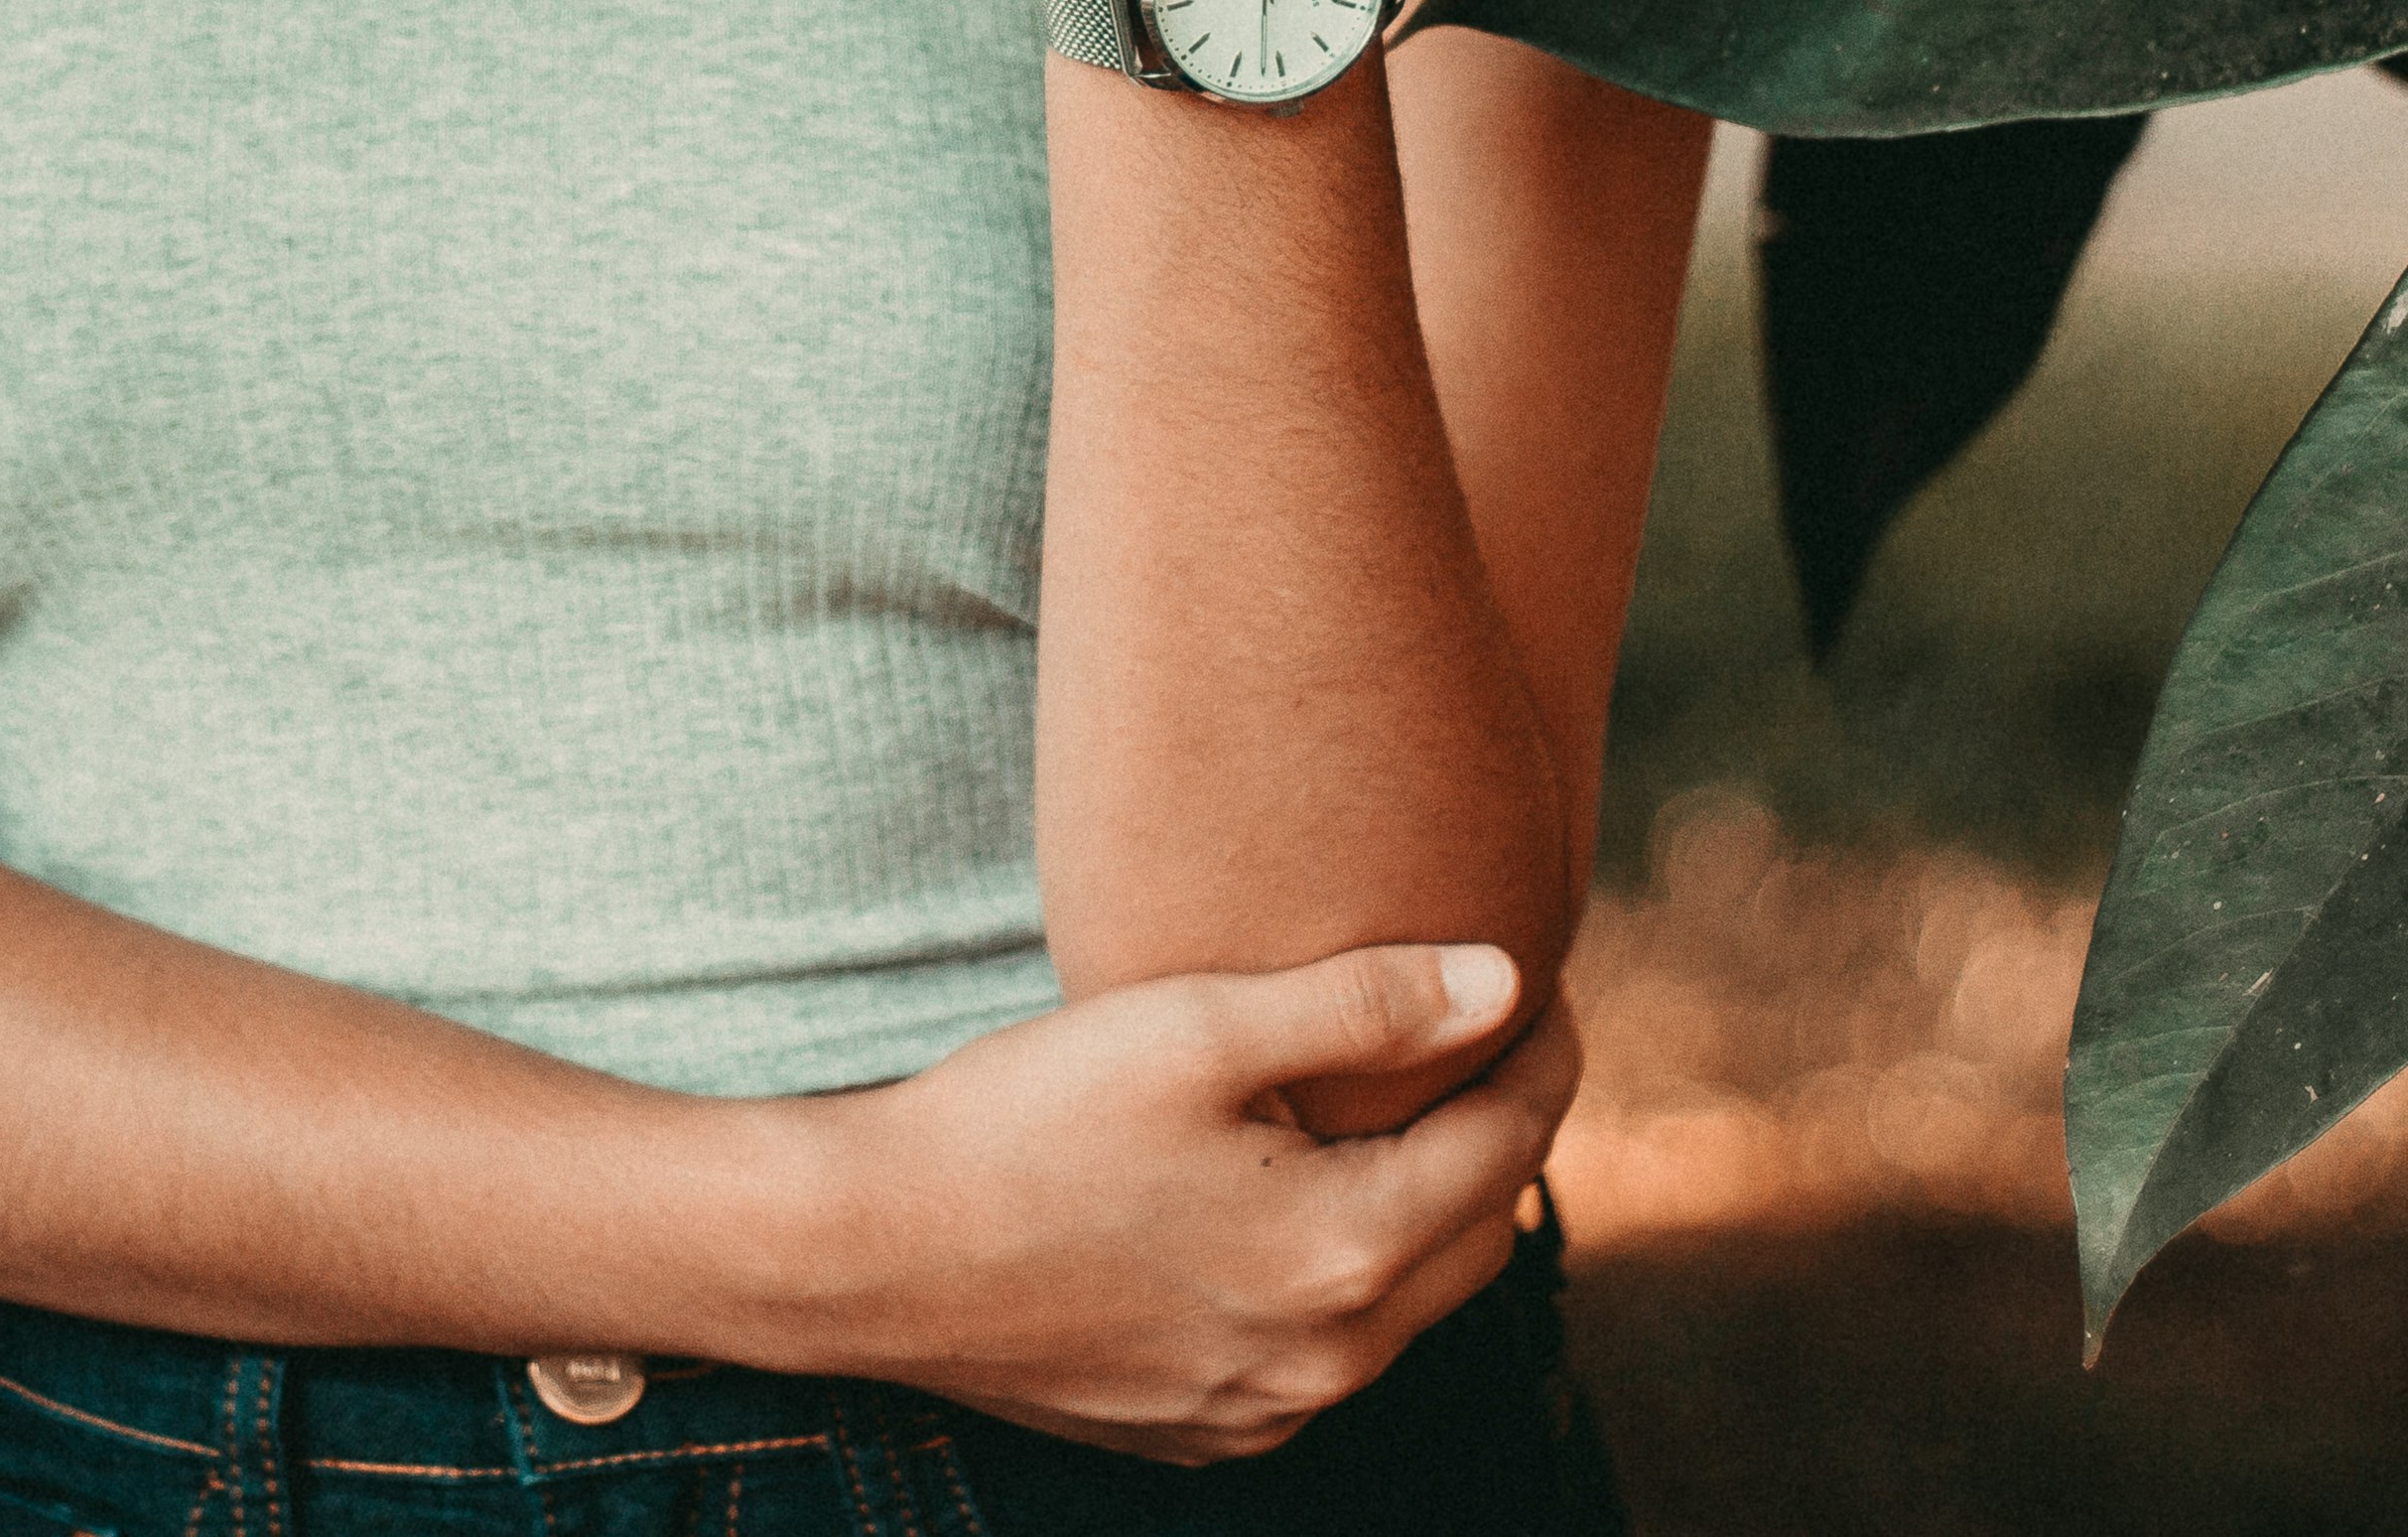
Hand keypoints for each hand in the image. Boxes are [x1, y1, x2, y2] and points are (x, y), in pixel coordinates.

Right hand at [768, 942, 1575, 1464]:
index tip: (1538, 978)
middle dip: (1502, 1130)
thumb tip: (1504, 980)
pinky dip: (1344, 1276)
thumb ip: (1366, 1005)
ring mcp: (1262, 1408)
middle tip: (1490, 1034)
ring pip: (1405, 1302)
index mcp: (1343, 1253)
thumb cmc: (1023, 1120)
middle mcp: (1325, 1359)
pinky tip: (1299, 1202)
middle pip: (1479, 1233)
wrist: (868, 1251)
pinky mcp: (1202, 1429)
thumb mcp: (1195, 1028)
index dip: (1540, 1049)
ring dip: (1426, 1208)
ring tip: (1404, 1108)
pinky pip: (1322, 1352)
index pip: (1509, 1142)